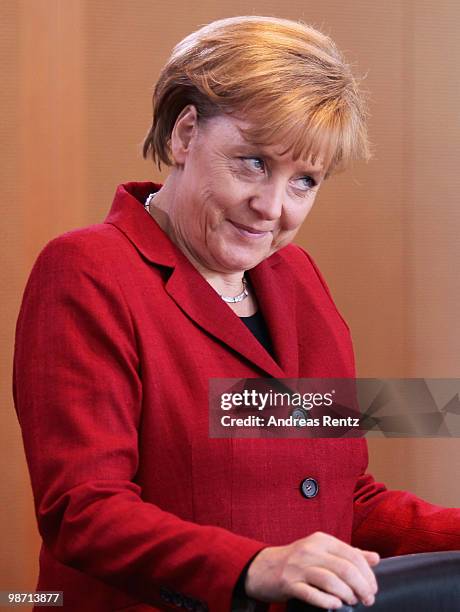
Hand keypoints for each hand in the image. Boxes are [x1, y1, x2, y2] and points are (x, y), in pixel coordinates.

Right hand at [244, 531, 379, 608]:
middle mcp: (310, 550)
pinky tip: (335, 605)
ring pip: (330, 580)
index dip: (367, 573)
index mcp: (322, 540)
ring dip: (347, 595)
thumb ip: (348, 553)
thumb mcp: (322, 550)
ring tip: (352, 602)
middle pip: (345, 568)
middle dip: (361, 587)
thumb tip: (375, 558)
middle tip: (367, 599)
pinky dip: (326, 601)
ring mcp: (298, 567)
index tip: (373, 587)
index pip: (353, 554)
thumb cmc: (297, 560)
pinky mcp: (288, 583)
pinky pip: (311, 593)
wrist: (263, 566)